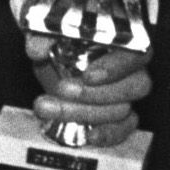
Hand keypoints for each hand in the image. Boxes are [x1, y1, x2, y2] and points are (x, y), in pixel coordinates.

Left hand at [26, 34, 149, 146]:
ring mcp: (126, 94)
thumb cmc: (59, 40)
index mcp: (123, 43)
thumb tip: (35, 49)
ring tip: (47, 107)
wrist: (53, 58)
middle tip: (62, 90)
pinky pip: (124, 128)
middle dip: (94, 93)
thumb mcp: (49, 33)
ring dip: (84, 113)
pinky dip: (108, 134)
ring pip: (122, 110)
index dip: (115, 67)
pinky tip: (89, 135)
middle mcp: (131, 69)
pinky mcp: (119, 116)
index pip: (135, 55)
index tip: (88, 76)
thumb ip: (43, 36)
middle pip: (133, 87)